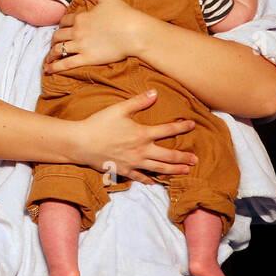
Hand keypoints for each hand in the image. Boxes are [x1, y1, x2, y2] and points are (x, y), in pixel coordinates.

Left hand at [45, 0, 150, 71]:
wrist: (136, 32)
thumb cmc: (124, 14)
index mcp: (81, 17)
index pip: (64, 21)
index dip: (61, 25)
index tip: (62, 29)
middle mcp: (77, 31)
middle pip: (57, 35)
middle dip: (54, 40)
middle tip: (54, 44)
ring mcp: (81, 45)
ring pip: (58, 49)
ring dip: (51, 54)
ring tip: (49, 58)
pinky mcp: (87, 58)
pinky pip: (65, 63)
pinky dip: (54, 67)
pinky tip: (49, 70)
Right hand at [75, 89, 196, 184]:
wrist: (81, 143)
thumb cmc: (98, 124)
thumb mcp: (119, 109)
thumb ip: (138, 101)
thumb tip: (155, 93)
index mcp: (142, 134)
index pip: (168, 130)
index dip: (182, 127)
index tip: (192, 125)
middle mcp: (142, 151)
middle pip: (169, 155)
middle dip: (184, 158)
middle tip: (195, 160)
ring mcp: (134, 163)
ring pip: (159, 168)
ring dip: (174, 170)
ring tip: (185, 172)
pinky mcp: (124, 170)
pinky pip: (140, 177)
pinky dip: (149, 180)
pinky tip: (155, 182)